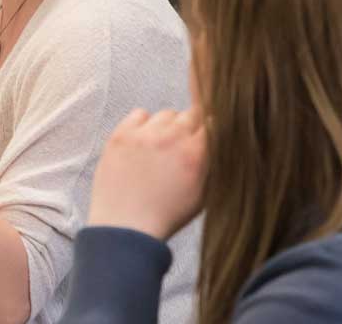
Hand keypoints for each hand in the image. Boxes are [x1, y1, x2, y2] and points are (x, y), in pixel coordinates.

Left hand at [87, 108, 206, 239]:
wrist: (126, 226)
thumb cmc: (166, 215)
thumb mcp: (203, 194)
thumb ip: (214, 165)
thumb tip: (221, 142)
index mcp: (195, 154)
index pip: (213, 122)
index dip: (210, 131)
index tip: (204, 139)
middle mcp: (171, 138)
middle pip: (190, 115)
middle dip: (190, 129)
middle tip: (181, 147)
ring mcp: (144, 135)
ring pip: (166, 114)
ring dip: (167, 126)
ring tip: (160, 148)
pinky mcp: (121, 135)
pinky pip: (139, 114)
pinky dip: (143, 124)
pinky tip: (142, 143)